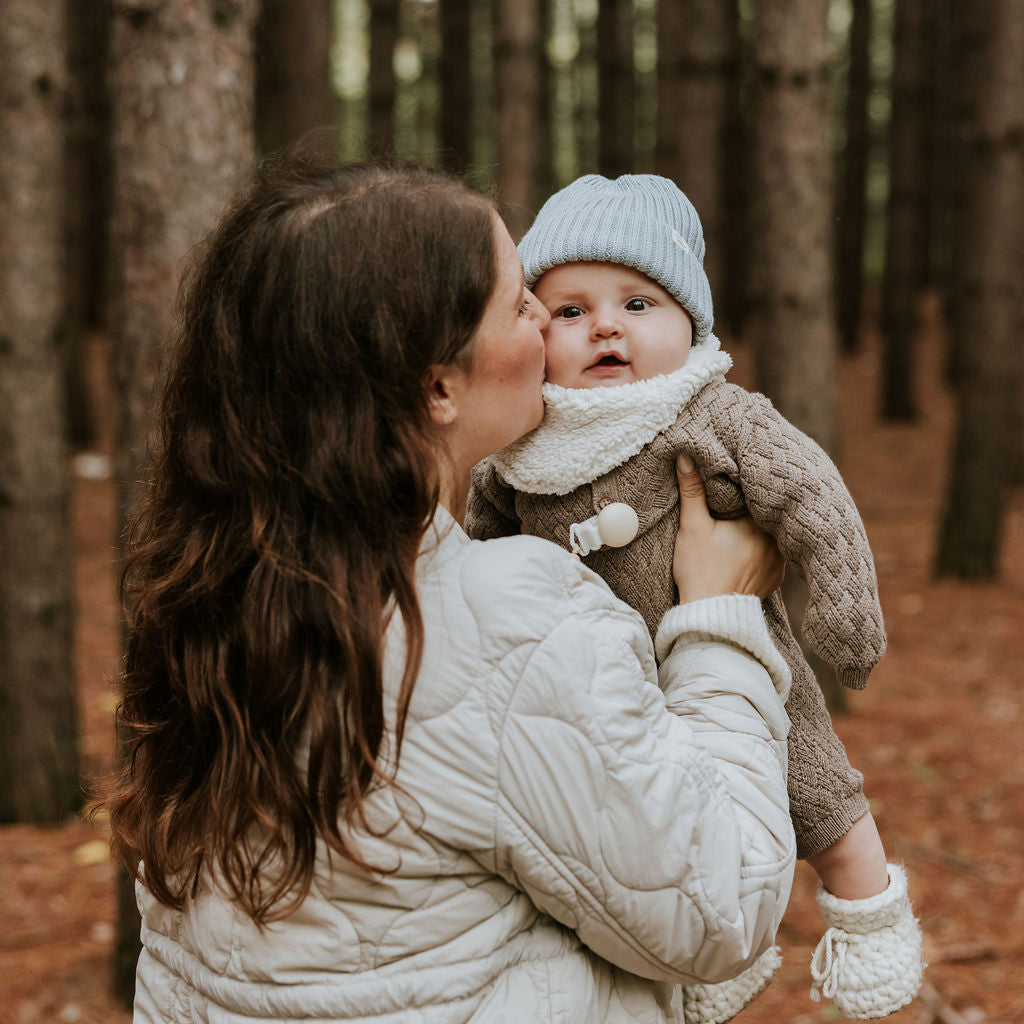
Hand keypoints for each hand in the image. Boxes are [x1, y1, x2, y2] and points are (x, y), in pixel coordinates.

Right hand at [673, 454, 785, 602]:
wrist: (710, 615)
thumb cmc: (700, 570)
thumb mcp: (692, 526)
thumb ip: (693, 490)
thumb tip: (686, 455)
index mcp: (761, 523)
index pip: (760, 495)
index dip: (747, 486)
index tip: (736, 479)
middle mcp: (777, 541)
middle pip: (767, 514)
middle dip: (754, 507)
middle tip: (738, 500)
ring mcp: (779, 562)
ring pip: (771, 535)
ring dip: (759, 529)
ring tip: (743, 523)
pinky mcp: (775, 579)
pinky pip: (772, 555)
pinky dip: (761, 550)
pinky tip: (746, 548)